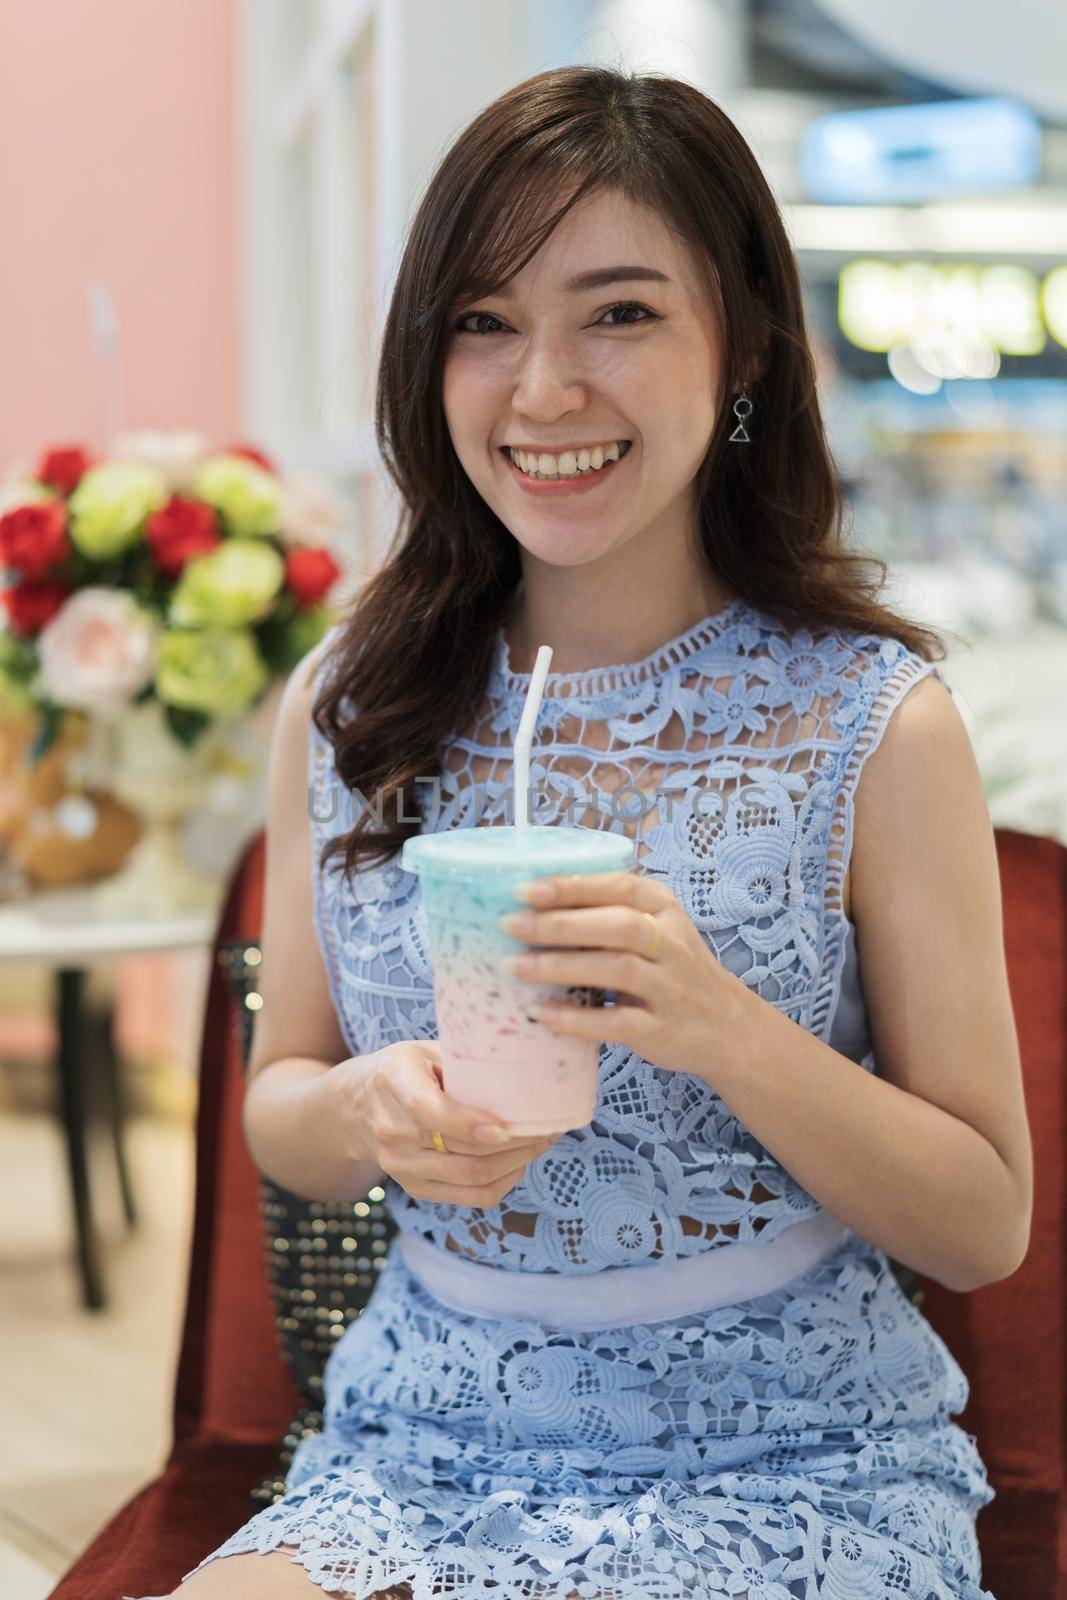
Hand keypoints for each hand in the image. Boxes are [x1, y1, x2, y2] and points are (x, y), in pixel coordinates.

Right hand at [355, 1039, 556, 1207]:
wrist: (356, 1106)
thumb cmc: (405, 1070)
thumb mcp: (425, 1050)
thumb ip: (463, 1061)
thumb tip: (523, 1068)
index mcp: (394, 1082)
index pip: (429, 1110)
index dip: (469, 1122)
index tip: (507, 1126)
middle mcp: (392, 1129)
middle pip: (462, 1150)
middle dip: (515, 1143)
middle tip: (548, 1127)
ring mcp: (400, 1165)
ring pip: (471, 1176)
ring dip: (516, 1163)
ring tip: (541, 1143)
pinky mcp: (414, 1187)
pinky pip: (469, 1196)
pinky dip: (503, 1182)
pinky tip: (519, 1163)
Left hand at [497, 870, 750, 1079]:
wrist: (728, 1028)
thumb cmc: (674, 971)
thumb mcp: (656, 931)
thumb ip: (609, 915)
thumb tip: (532, 906)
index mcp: (664, 910)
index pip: (620, 888)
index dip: (573, 887)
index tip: (525, 889)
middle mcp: (672, 944)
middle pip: (618, 925)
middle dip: (560, 923)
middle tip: (509, 924)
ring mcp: (670, 989)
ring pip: (617, 969)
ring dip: (561, 966)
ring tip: (515, 966)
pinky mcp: (662, 1030)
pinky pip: (617, 1022)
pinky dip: (576, 1019)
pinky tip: (542, 1014)